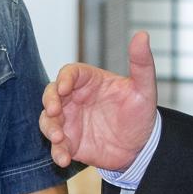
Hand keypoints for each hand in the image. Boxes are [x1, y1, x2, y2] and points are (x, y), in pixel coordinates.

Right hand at [39, 31, 157, 170]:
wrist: (140, 147)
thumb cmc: (140, 113)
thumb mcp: (144, 89)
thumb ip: (142, 63)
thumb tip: (142, 35)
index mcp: (89, 81)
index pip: (70, 73)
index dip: (64, 78)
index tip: (65, 88)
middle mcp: (75, 99)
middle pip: (51, 93)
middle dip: (49, 101)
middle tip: (55, 111)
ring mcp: (69, 120)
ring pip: (48, 120)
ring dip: (49, 128)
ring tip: (58, 138)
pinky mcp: (69, 142)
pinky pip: (56, 146)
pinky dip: (56, 151)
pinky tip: (63, 158)